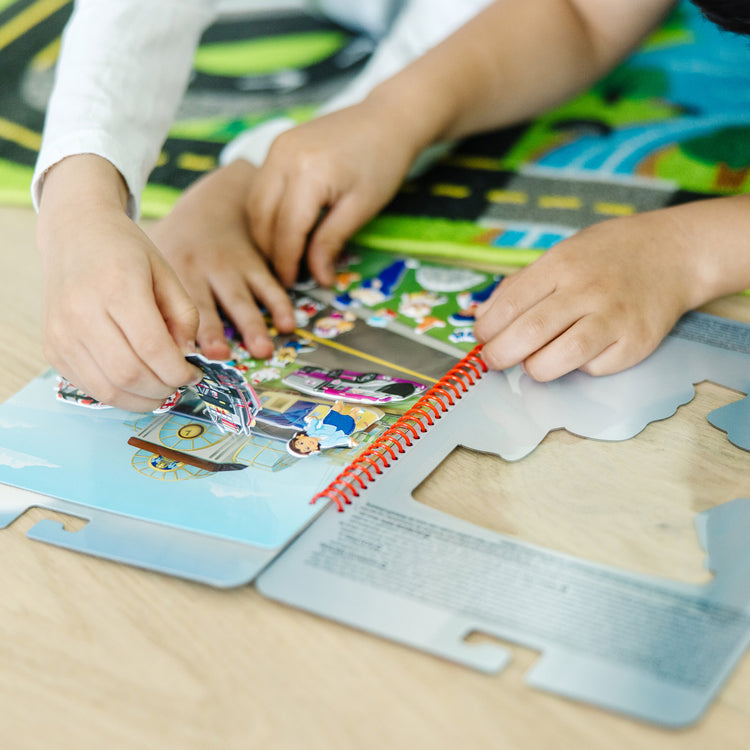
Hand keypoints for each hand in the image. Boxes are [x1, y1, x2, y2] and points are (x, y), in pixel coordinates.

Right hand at [38, 157, 202, 411]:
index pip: (152, 348)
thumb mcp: (167, 272)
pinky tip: (135, 382)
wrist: (75, 234)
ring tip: (160, 386)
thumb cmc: (126, 252)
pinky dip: (118, 394)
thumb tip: (184, 356)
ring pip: (107, 390)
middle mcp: (82, 312)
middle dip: (163, 389)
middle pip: (129, 375)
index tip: (194, 374)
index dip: (179, 372)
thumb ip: (184, 315)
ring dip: (142, 399)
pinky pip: (89, 387)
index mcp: (117, 287)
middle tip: (178, 383)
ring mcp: (61, 333)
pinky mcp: (52, 348)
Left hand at [148, 160, 295, 360]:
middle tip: (219, 356)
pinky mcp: (256, 264)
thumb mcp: (155, 258)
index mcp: (175, 272)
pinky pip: (270, 286)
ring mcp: (232, 268)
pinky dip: (281, 305)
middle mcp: (202, 271)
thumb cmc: (179, 242)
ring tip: (262, 349)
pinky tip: (287, 325)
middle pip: (208, 306)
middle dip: (215, 333)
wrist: (215, 203)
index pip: (176, 307)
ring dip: (253, 326)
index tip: (182, 360)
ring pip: (242, 300)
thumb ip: (149, 296)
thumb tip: (137, 343)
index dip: (180, 335)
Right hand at [249, 100, 417, 287]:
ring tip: (283, 256)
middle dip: (271, 252)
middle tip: (287, 275)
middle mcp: (283, 156)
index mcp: (307, 172)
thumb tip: (319, 278)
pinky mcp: (278, 145)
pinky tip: (282, 230)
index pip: (286, 230)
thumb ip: (332, 242)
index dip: (287, 262)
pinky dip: (266, 213)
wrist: (387, 118)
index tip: (293, 284)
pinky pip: (260, 187)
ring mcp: (277, 147)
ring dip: (264, 234)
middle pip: (262, 218)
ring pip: (255, 203)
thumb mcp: (361, 208)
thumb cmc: (382, 162)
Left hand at [473, 211, 710, 380]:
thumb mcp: (560, 254)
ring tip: (532, 362)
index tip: (482, 338)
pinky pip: (593, 369)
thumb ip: (521, 285)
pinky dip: (577, 368)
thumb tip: (483, 319)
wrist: (673, 253)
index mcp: (561, 264)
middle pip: (529, 333)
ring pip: (559, 358)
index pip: (510, 303)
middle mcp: (587, 289)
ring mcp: (614, 317)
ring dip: (535, 368)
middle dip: (500, 355)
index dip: (487, 328)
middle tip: (494, 360)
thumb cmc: (606, 257)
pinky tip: (578, 354)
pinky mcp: (636, 344)